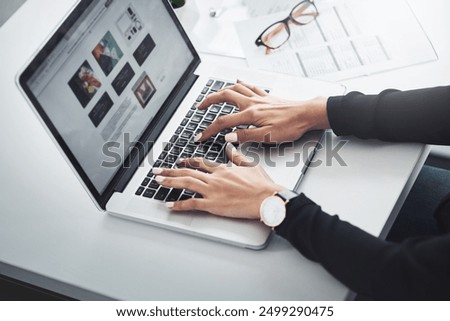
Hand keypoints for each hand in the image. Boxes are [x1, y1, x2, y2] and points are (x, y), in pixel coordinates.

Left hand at [153, 144, 283, 218]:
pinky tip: (169, 205)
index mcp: (223, 169)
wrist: (267, 198)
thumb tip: (231, 147)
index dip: (187, 162)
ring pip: (186, 184)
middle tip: (157, 170)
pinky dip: (179, 204)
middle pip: (188, 172)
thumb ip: (238, 157)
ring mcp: (212, 191)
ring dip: (170, 182)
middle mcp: (214, 178)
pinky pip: (192, 204)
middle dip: (170, 170)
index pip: (200, 163)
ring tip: (158, 181)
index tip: (179, 161)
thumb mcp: (250, 165)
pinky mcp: (213, 204)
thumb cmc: (262, 185)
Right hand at [194, 80, 329, 143]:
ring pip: (235, 88)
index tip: (200, 136)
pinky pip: (250, 85)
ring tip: (213, 95)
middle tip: (199, 106)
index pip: (223, 122)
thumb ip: (246, 136)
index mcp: (250, 114)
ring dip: (221, 90)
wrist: (308, 114)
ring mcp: (259, 98)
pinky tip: (238, 80)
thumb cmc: (291, 126)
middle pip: (224, 96)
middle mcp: (252, 103)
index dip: (209, 130)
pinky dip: (241, 83)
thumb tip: (228, 137)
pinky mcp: (267, 96)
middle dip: (209, 100)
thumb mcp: (268, 137)